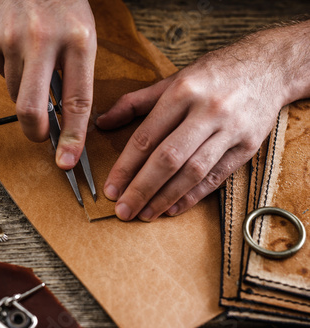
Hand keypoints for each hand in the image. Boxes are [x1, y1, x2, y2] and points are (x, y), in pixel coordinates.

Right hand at [0, 0, 96, 168]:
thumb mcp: (83, 35)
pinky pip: (0, 71)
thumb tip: (62, 120)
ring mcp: (11, 38)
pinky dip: (10, 68)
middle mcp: (43, 40)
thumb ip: (75, 76)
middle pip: (30, 107)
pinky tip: (17, 46)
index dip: (72, 137)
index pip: (77, 101)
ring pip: (14, 92)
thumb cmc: (63, 4)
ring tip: (34, 63)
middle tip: (39, 135)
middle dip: (34, 132)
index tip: (67, 161)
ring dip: (24, 90)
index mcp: (78, 41)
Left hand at [96, 21, 309, 220]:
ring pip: (193, 172)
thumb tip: (102, 122)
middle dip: (141, 188)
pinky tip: (173, 208)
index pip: (147, 136)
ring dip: (165, 197)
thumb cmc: (213, 73)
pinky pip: (217, 177)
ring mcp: (230, 129)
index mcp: (182, 91)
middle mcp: (207, 110)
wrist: (270, 66)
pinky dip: (193, 196)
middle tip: (123, 210)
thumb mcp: (172, 79)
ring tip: (145, 214)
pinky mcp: (248, 146)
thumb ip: (135, 102)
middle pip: (168, 158)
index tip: (111, 188)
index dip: (126, 166)